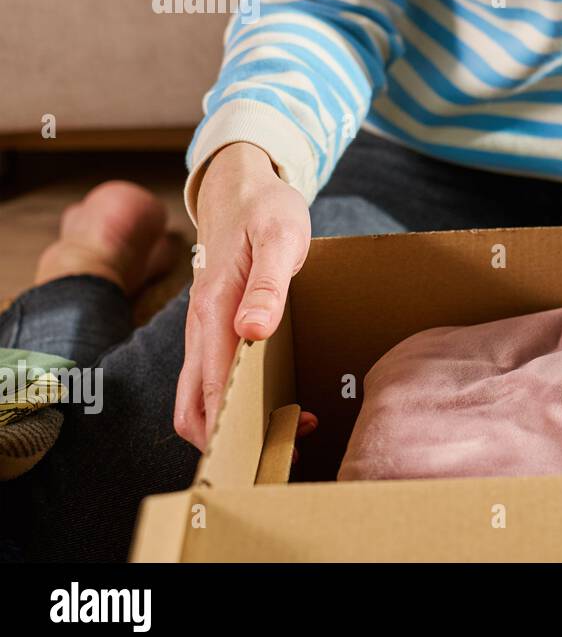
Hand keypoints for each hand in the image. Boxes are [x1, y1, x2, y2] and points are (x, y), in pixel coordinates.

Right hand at [175, 143, 310, 448]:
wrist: (240, 187)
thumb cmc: (264, 210)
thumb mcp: (279, 238)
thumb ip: (267, 285)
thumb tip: (252, 331)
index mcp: (212, 312)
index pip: (208, 389)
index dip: (234, 428)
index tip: (273, 447)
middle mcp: (199, 329)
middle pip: (194, 407)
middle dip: (232, 441)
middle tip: (289, 448)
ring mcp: (204, 331)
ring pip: (200, 396)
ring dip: (236, 424)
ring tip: (293, 429)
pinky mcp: (216, 328)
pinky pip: (215, 376)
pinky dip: (238, 402)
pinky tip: (281, 399)